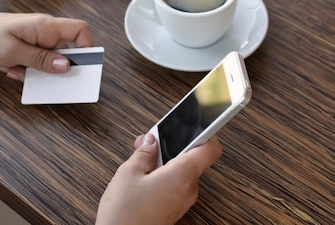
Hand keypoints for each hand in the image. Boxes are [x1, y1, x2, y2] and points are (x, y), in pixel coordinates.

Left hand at [0, 0, 91, 79]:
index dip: (86, 47)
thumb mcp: (14, 51)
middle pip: (66, 52)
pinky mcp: (31, 47)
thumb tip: (66, 67)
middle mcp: (46, 32)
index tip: (80, 67)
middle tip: (41, 78)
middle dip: (54, 69)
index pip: (79, 30)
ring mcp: (39, 39)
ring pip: (50, 61)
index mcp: (46, 26)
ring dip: (36, 71)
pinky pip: (38, 62)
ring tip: (15, 70)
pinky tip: (10, 68)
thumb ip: (41, 59)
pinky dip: (27, 69)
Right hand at [96, 134, 222, 224]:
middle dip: (173, 145)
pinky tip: (143, 175)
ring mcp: (182, 201)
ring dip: (166, 161)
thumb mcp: (128, 173)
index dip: (207, 131)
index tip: (201, 119)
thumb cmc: (124, 215)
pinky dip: (163, 175)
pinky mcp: (173, 209)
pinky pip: (175, 184)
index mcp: (182, 175)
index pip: (210, 148)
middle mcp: (188, 189)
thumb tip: (151, 141)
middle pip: (192, 157)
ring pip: (181, 171)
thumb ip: (144, 153)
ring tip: (142, 158)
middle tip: (152, 139)